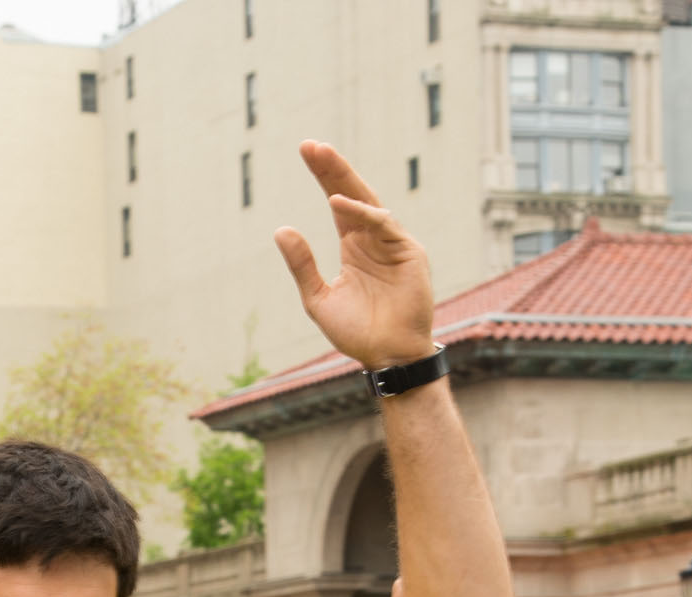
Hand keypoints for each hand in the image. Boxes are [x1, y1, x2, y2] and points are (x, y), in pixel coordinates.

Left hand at [274, 142, 437, 369]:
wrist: (387, 356)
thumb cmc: (357, 332)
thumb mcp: (318, 298)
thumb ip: (302, 265)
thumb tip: (281, 229)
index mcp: (354, 246)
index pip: (338, 203)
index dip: (324, 177)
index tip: (307, 151)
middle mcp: (374, 239)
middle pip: (352, 194)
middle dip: (333, 169)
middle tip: (312, 145)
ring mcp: (393, 244)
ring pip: (369, 203)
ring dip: (345, 181)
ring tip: (322, 158)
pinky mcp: (409, 253)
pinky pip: (384, 226)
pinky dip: (362, 213)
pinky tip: (338, 203)